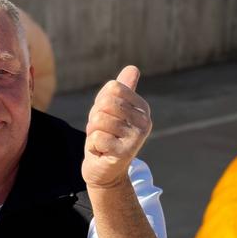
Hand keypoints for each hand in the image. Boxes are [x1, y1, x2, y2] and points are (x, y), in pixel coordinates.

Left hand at [82, 66, 151, 188]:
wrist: (104, 170)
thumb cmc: (106, 136)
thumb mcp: (110, 111)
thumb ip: (120, 90)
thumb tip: (133, 67)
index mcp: (142, 108)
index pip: (113, 88)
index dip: (100, 102)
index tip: (105, 117)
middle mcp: (144, 121)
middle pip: (105, 103)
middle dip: (94, 118)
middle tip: (101, 132)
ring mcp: (137, 138)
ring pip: (99, 120)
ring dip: (92, 133)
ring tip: (101, 142)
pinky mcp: (125, 152)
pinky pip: (96, 138)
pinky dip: (92, 145)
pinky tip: (101, 152)